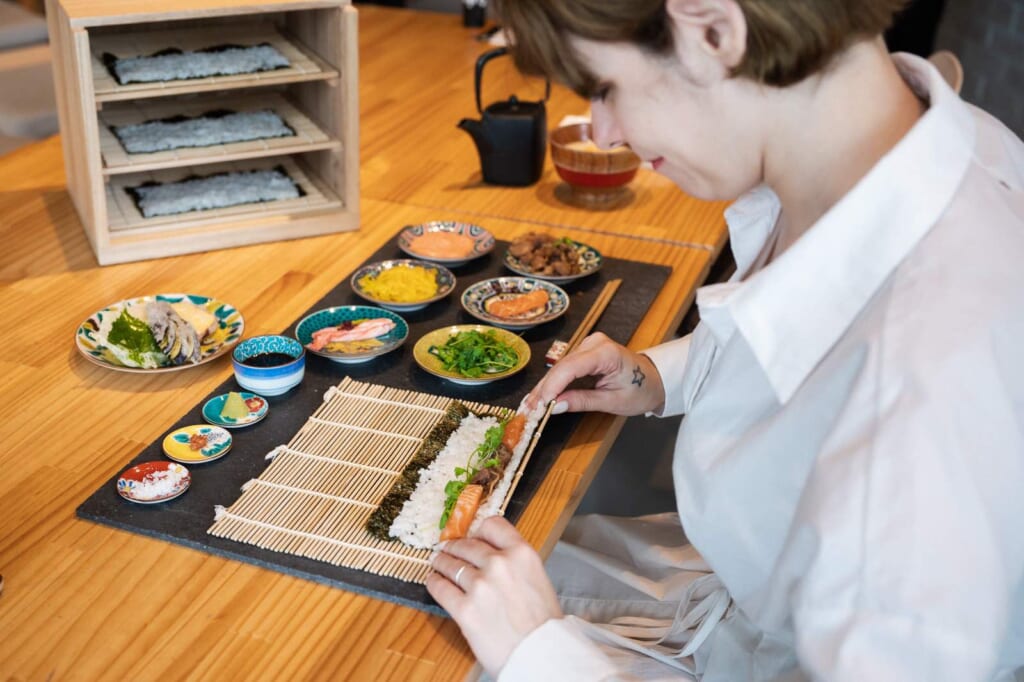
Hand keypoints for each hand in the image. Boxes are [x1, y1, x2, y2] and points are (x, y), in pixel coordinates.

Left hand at [426, 517, 562, 675]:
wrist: (542, 655)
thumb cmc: (544, 623)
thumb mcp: (537, 579)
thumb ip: (515, 563)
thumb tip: (492, 555)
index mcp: (522, 554)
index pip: (492, 525)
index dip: (479, 531)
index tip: (473, 536)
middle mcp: (500, 564)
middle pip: (467, 544)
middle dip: (455, 546)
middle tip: (448, 549)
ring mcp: (480, 586)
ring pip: (451, 564)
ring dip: (441, 562)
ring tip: (437, 563)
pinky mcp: (464, 609)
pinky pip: (440, 587)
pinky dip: (434, 582)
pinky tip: (434, 581)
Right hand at [529, 332, 664, 415]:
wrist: (654, 380)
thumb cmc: (640, 390)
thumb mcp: (612, 401)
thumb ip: (581, 401)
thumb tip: (554, 406)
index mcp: (606, 353)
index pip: (571, 367)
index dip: (552, 385)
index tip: (540, 403)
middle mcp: (594, 343)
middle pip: (561, 366)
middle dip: (544, 389)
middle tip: (528, 410)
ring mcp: (588, 344)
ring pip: (559, 367)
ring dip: (545, 387)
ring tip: (529, 406)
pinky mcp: (584, 351)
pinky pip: (564, 367)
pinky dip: (552, 382)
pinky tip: (540, 395)